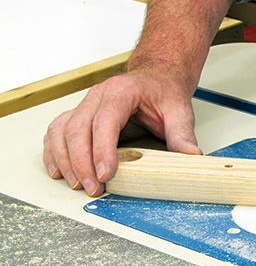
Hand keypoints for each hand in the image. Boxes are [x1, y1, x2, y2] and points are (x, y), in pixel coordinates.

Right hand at [43, 69, 200, 195]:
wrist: (156, 77)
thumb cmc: (164, 91)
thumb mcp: (179, 110)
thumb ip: (182, 134)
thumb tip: (191, 156)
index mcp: (121, 92)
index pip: (104, 121)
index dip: (102, 150)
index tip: (106, 174)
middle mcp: (97, 96)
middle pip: (78, 129)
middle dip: (82, 163)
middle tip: (93, 188)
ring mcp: (85, 105)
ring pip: (62, 131)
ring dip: (65, 160)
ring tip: (77, 184)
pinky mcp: (80, 115)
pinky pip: (57, 132)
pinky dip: (54, 152)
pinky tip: (59, 170)